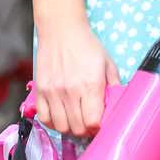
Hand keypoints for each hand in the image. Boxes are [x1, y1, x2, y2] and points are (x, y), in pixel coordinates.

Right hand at [33, 17, 119, 137]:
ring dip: (69, 128)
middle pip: (77, 128)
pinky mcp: (40, 90)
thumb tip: (119, 105)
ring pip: (60, 126)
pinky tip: (60, 116)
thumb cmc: (86, 45)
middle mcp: (71, 90)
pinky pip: (44, 117)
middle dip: (85, 130)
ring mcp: (53, 91)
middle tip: (88, 124)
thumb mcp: (107, 63)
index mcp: (91, 84)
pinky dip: (52, 122)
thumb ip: (114, 86)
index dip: (98, 127)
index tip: (100, 123)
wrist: (61, 29)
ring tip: (74, 120)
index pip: (93, 122)